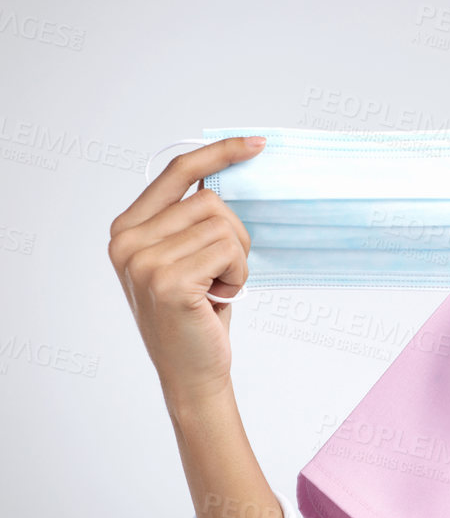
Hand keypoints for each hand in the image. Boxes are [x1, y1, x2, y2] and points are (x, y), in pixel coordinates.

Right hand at [107, 136, 262, 407]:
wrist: (191, 373)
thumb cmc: (195, 317)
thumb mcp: (185, 258)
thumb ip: (189, 219)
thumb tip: (222, 175)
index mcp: (127, 229)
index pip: (176, 171)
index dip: (217, 153)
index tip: (255, 144)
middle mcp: (127, 241)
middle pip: (209, 200)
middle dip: (234, 236)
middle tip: (223, 274)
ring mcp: (144, 260)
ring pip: (223, 226)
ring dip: (237, 261)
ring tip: (217, 289)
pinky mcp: (169, 280)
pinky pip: (229, 251)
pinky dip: (238, 276)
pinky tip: (219, 299)